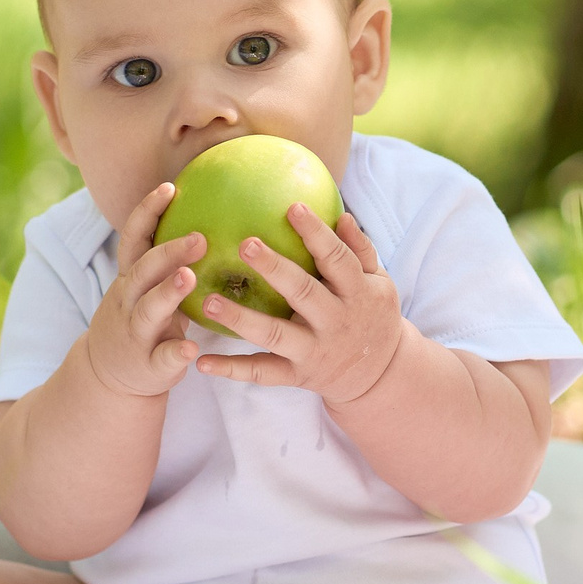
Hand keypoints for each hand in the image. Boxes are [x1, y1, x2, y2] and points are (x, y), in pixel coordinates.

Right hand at [83, 180, 205, 399]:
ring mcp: (136, 333)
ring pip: (148, 310)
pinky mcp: (148, 366)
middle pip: (143, 270)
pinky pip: (161, 358)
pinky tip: (192, 348)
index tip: (169, 187)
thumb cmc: (142, 321)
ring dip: (167, 293)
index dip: (148, 211)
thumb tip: (212, 217)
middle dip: (168, 252)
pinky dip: (175, 353)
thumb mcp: (147, 288)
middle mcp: (128, 301)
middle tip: (200, 237)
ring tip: (189, 278)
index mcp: (131, 279)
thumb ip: (169, 261)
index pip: (134, 238)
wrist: (108, 377)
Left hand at [194, 208, 405, 404]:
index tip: (293, 208)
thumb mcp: (380, 281)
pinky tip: (201, 362)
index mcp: (356, 293)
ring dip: (241, 319)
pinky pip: (262, 373)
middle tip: (245, 245)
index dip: (316, 234)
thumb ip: (361, 249)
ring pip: (275, 335)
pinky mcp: (296, 375)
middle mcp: (335, 322)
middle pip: (303, 293)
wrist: (380, 375)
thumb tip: (342, 215)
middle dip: (274, 270)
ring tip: (210, 302)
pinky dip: (232, 370)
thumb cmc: (373, 314)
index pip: (337, 259)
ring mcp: (313, 351)